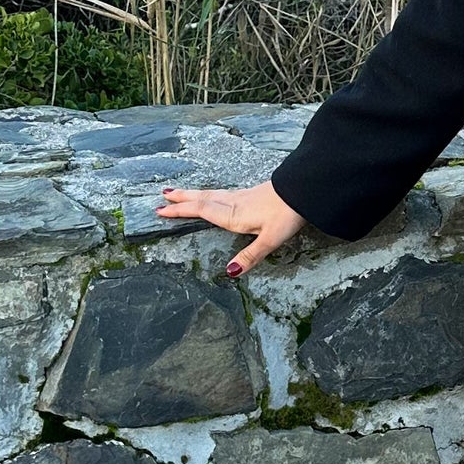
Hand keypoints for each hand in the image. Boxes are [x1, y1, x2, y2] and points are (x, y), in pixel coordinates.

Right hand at [155, 178, 309, 274]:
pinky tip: (212, 196)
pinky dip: (208, 194)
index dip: (180, 211)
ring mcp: (241, 196)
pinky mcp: (250, 193)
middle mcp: (233, 203)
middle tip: (162, 196)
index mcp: (233, 216)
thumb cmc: (287, 215)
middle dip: (181, 198)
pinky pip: (221, 193)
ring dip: (192, 194)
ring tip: (178, 192)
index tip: (161, 210)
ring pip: (210, 194)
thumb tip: (229, 271)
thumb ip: (250, 255)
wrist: (303, 191)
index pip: (200, 211)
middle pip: (201, 199)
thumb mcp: (270, 240)